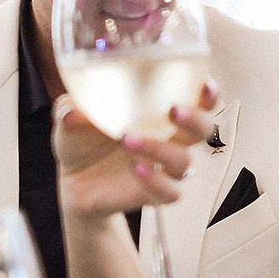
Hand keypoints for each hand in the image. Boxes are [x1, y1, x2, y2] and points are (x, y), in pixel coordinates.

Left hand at [53, 91, 206, 221]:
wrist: (74, 183)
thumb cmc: (83, 142)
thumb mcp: (70, 118)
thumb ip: (70, 108)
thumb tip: (71, 111)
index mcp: (158, 115)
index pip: (196, 101)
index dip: (208, 94)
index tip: (204, 84)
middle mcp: (168, 139)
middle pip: (204, 130)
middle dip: (196, 119)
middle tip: (173, 110)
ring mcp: (162, 168)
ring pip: (184, 162)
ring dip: (161, 149)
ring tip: (127, 139)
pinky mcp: (153, 193)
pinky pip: (170, 192)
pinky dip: (156, 181)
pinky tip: (136, 168)